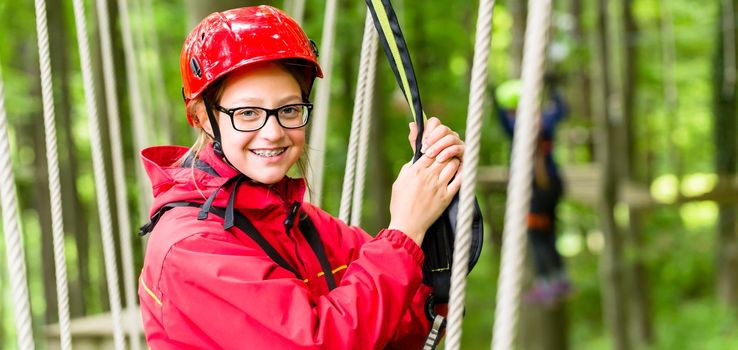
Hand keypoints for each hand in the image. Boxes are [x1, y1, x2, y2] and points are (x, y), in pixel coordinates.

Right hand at [388, 118, 463, 244]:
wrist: (407, 225)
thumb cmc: (400, 204)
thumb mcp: (398, 182)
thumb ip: (407, 169)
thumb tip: (415, 160)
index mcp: (416, 171)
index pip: (430, 151)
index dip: (435, 147)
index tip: (437, 148)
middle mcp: (429, 176)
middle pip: (443, 155)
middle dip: (446, 152)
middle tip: (448, 153)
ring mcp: (439, 186)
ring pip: (453, 165)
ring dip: (454, 161)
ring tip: (454, 162)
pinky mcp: (447, 197)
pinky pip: (459, 181)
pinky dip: (462, 173)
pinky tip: (462, 171)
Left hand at [408, 117, 464, 161]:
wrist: (436, 179)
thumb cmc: (428, 164)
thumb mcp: (420, 151)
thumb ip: (415, 138)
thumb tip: (412, 124)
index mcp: (438, 132)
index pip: (434, 122)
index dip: (427, 130)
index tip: (421, 142)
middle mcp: (450, 135)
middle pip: (443, 129)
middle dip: (432, 139)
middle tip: (424, 150)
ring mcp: (458, 142)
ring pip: (450, 138)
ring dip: (438, 146)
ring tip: (430, 155)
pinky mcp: (464, 152)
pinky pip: (457, 148)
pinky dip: (447, 153)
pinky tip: (439, 159)